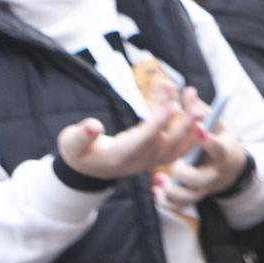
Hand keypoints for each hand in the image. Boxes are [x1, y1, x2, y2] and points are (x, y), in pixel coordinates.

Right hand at [56, 83, 197, 180]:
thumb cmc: (79, 152)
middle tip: (191, 94)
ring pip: (179, 141)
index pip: (145, 139)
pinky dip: (185, 121)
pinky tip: (188, 100)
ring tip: (192, 92)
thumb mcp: (71, 144)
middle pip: (169, 140)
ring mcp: (154, 159)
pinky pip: (179, 140)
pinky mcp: (160, 154)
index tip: (173, 106)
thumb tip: (91, 126)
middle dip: (183, 118)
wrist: (89, 169)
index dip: (158, 123)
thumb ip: (80, 136)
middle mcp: (142, 160)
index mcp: (122, 156)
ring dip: (190, 118)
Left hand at [155, 94, 249, 211]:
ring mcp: (203, 188)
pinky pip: (178, 205)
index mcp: (222, 153)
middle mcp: (213, 174)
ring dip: (172, 190)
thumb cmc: (219, 140)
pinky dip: (167, 201)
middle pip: (200, 179)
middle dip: (185, 173)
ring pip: (188, 196)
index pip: (217, 148)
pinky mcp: (193, 196)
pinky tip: (156, 192)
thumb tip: (187, 90)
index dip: (206, 139)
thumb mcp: (216, 124)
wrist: (231, 169)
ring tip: (158, 180)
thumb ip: (200, 110)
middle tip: (173, 166)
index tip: (196, 128)